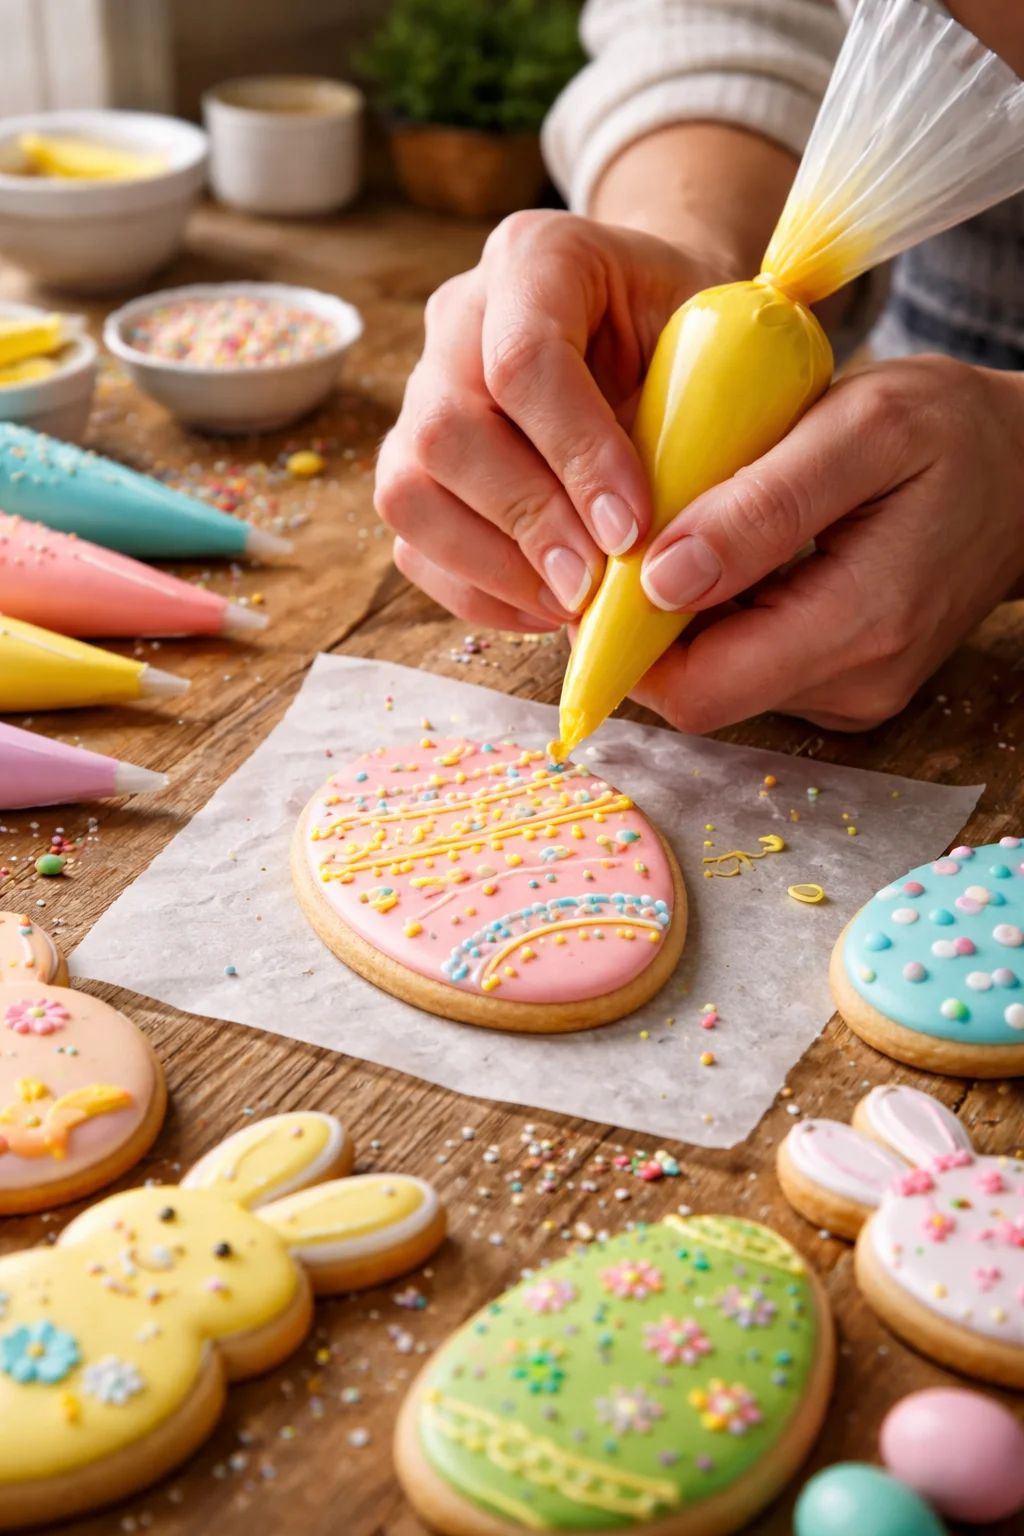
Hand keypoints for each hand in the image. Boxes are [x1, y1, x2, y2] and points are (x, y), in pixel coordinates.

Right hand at [375, 210, 728, 629]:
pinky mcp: (413, 461)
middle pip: (446, 429)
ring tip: (570, 602)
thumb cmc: (697, 340)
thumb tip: (679, 541)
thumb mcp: (723, 345)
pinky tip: (545, 607)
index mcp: (537, 257)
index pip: (523, 359)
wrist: (657, 328)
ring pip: (409, 490)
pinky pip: (413, 542)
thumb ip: (707, 416)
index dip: (574, 454)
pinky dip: (476, 590)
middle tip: (593, 585)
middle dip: (526, 521)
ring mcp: (423, 389)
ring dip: (491, 565)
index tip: (633, 529)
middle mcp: (459, 315)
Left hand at [635, 355, 1023, 731]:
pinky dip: (719, 616)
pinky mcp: (843, 683)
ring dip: (681, 618)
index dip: (625, 641)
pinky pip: (749, 665)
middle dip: (645, 626)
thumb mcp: (860, 428)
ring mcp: (849, 691)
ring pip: (716, 679)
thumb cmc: (949, 431)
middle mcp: (854, 684)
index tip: (598, 567)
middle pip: (696, 692)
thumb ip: (761, 507)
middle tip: (630, 538)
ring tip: (686, 532)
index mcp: (861, 626)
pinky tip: (728, 555)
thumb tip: (661, 579)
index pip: (696, 689)